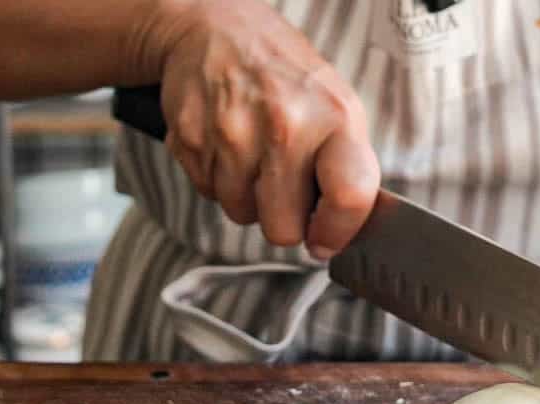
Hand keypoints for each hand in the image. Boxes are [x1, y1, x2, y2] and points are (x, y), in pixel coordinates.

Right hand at [149, 0, 379, 257]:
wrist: (216, 29)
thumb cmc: (287, 78)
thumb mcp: (338, 108)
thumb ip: (348, 170)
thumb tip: (343, 233)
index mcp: (334, 119)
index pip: (349, 197)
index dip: (337, 233)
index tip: (326, 240)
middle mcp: (285, 126)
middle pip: (283, 229)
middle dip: (284, 219)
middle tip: (285, 187)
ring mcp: (232, 134)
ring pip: (242, 215)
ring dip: (249, 198)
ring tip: (255, 155)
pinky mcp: (191, 140)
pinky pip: (209, 194)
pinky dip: (219, 179)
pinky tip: (228, 145)